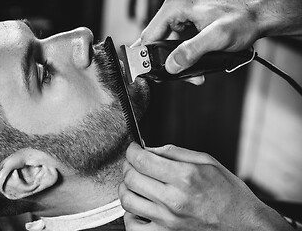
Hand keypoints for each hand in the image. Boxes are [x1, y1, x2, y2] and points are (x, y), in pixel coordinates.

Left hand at [118, 142, 293, 230]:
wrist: (245, 226)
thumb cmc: (230, 194)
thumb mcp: (208, 162)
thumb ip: (175, 153)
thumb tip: (150, 149)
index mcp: (185, 177)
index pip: (142, 160)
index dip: (132, 151)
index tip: (133, 149)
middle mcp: (174, 199)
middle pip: (131, 178)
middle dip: (128, 166)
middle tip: (134, 163)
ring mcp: (168, 221)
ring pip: (127, 200)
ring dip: (126, 187)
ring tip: (136, 182)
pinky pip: (133, 226)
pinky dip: (131, 214)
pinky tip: (140, 206)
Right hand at [137, 0, 263, 73]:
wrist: (260, 15)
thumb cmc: (243, 19)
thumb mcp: (217, 38)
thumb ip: (192, 51)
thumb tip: (171, 65)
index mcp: (176, 5)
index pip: (148, 35)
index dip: (146, 56)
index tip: (150, 73)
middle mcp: (176, 7)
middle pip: (158, 41)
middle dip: (167, 62)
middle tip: (179, 76)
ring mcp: (183, 15)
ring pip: (169, 45)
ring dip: (178, 61)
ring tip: (193, 73)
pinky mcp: (190, 22)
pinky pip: (180, 43)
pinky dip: (186, 55)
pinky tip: (196, 64)